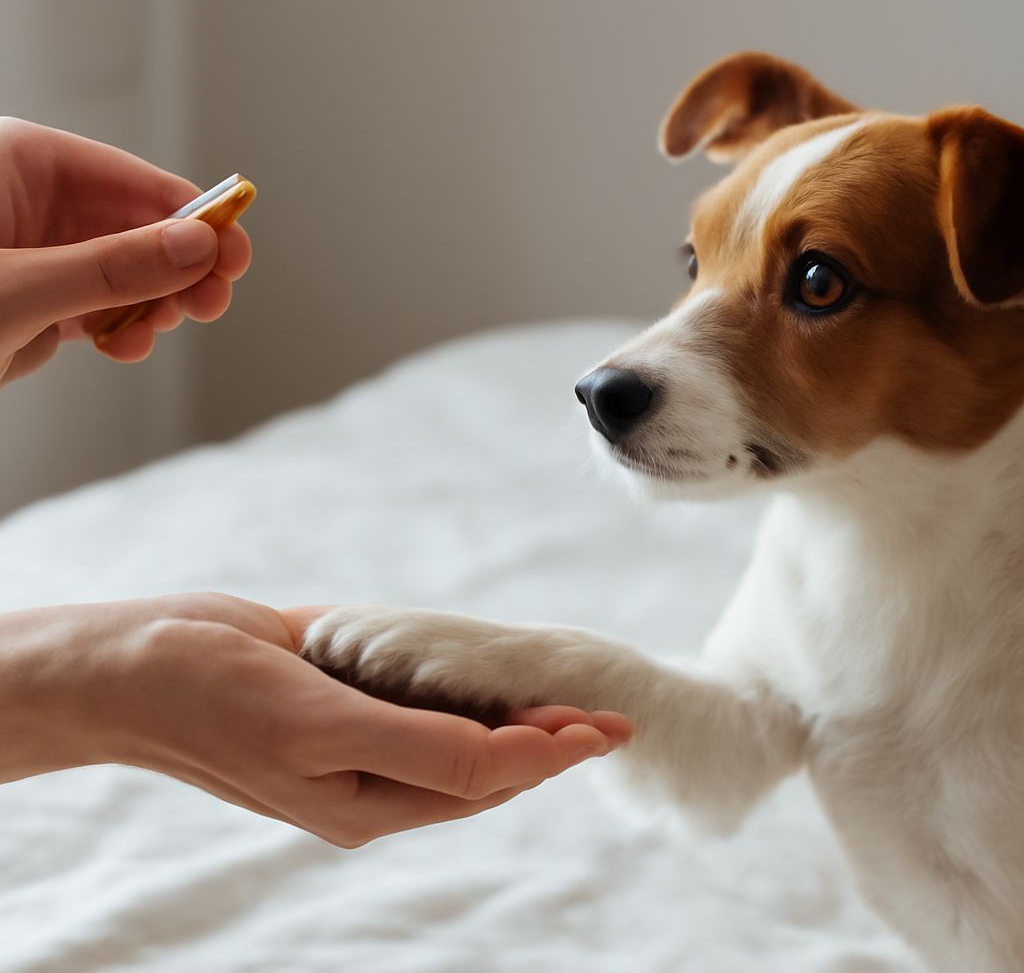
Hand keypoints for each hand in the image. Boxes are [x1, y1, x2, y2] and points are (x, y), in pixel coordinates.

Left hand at [0, 117, 252, 383]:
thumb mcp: (18, 289)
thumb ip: (114, 267)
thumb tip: (198, 247)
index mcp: (16, 166)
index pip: (126, 179)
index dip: (188, 213)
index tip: (234, 247)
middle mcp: (29, 205)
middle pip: (134, 226)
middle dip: (176, 268)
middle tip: (212, 301)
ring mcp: (33, 255)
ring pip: (123, 272)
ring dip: (152, 304)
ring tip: (155, 330)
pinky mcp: (33, 301)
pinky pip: (98, 307)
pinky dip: (120, 329)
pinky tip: (123, 346)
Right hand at [0, 594, 631, 846]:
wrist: (134, 663)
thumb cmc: (215, 697)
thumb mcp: (320, 729)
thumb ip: (418, 747)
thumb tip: (509, 758)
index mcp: (366, 802)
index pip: (483, 779)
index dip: (549, 753)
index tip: (605, 729)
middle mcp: (367, 777)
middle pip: (479, 766)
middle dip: (545, 742)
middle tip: (606, 717)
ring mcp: (352, 738)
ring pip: (453, 734)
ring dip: (511, 718)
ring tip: (564, 701)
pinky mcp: (337, 697)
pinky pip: (414, 699)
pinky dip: (460, 689)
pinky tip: (486, 675)